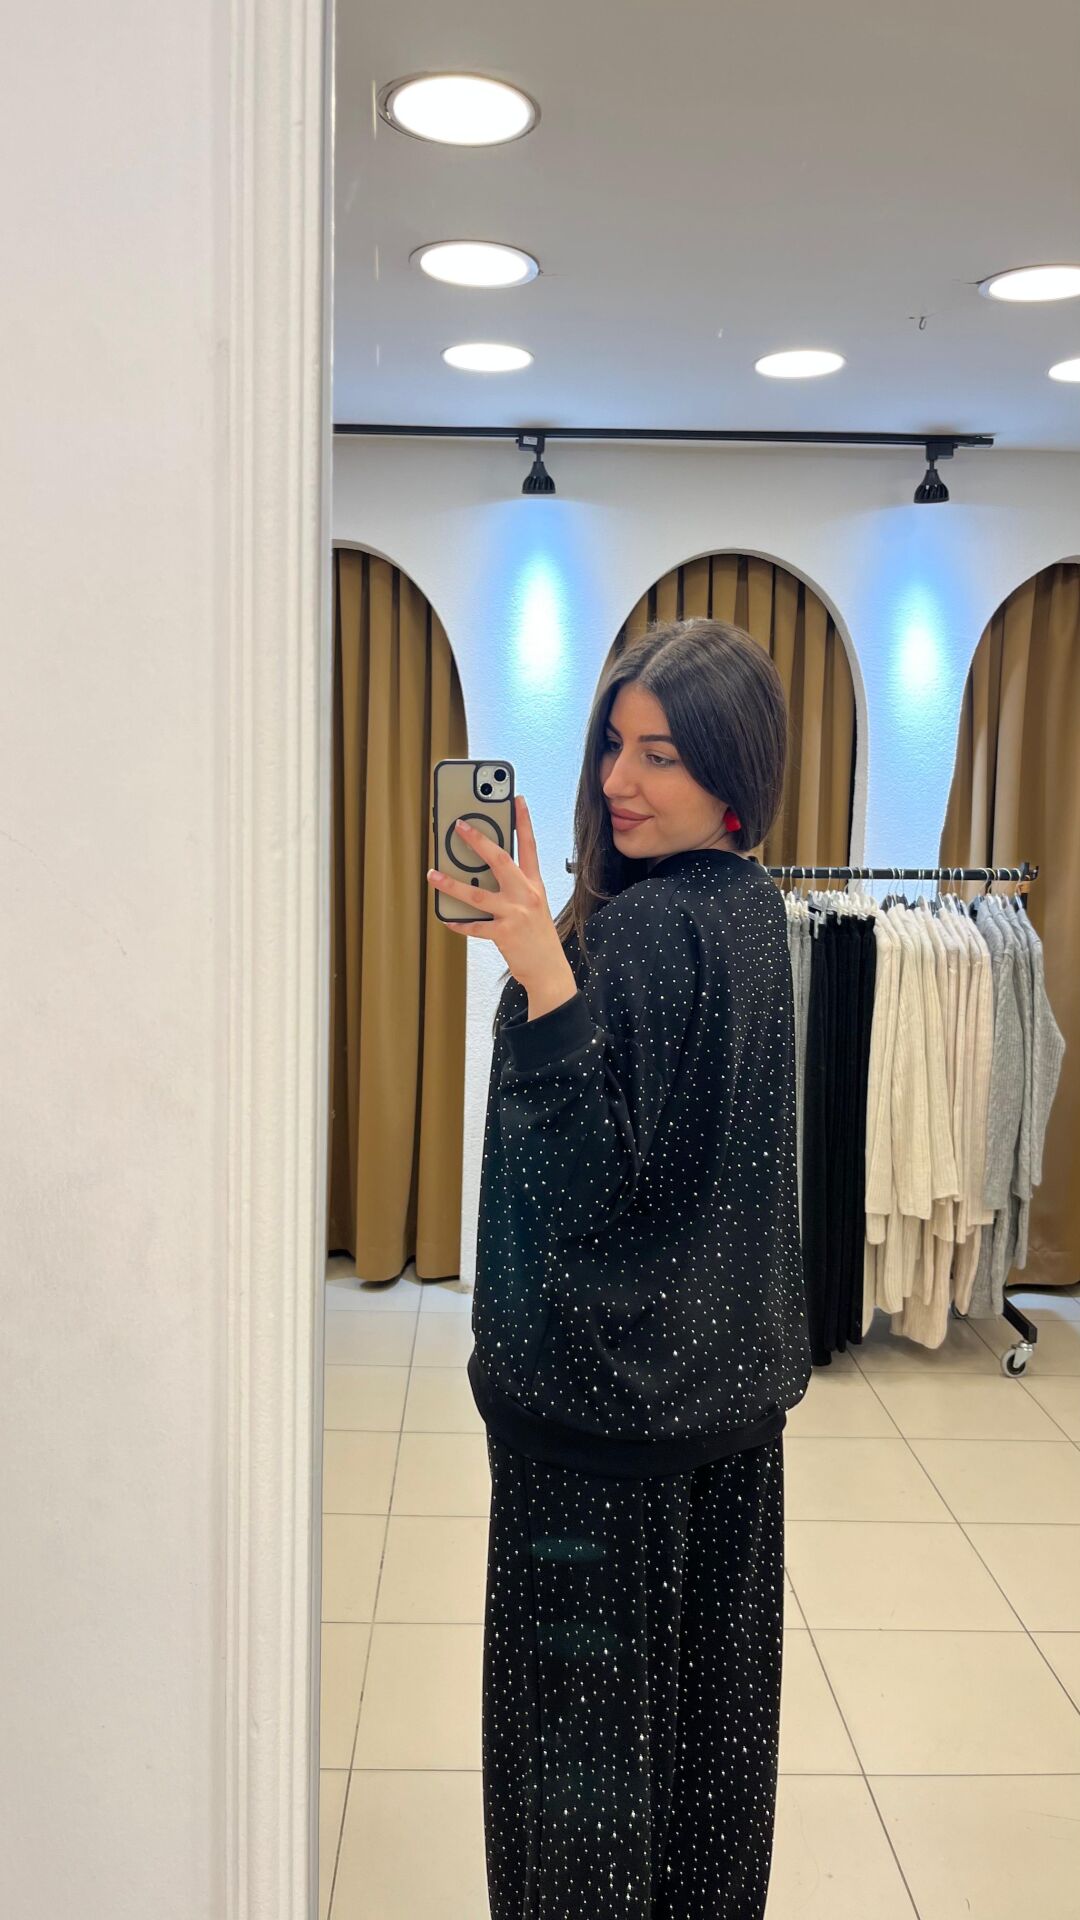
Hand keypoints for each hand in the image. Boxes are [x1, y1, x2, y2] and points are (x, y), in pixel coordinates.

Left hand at [427, 796, 568, 990]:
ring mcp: (515, 914)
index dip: (523, 821)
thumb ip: (514, 886)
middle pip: (499, 860)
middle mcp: (525, 895)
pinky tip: (446, 918)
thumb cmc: (538, 935)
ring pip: (477, 894)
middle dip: (477, 841)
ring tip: (433, 874)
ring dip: (451, 883)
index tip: (516, 799)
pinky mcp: (505, 934)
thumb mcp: (534, 904)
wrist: (549, 969)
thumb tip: (481, 872)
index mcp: (534, 884)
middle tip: (459, 826)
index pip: (529, 846)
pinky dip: (458, 923)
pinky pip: (475, 926)